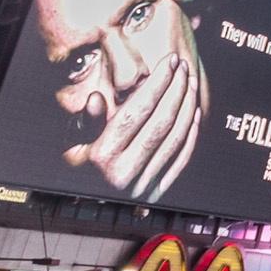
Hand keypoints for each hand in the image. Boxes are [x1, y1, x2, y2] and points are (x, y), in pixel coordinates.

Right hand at [63, 54, 200, 202]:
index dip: (156, 84)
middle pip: (159, 122)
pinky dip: (191, 134)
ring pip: (174, 138)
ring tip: (190, 83)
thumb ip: (90, 122)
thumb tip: (96, 99)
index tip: (168, 62)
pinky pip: (181, 158)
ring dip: (187, 107)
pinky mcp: (159, 192)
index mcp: (101, 155)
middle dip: (175, 90)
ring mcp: (144, 184)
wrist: (91, 207)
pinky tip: (194, 112)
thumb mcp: (76, 143)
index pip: (136, 111)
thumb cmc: (82, 167)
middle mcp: (123, 171)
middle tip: (183, 67)